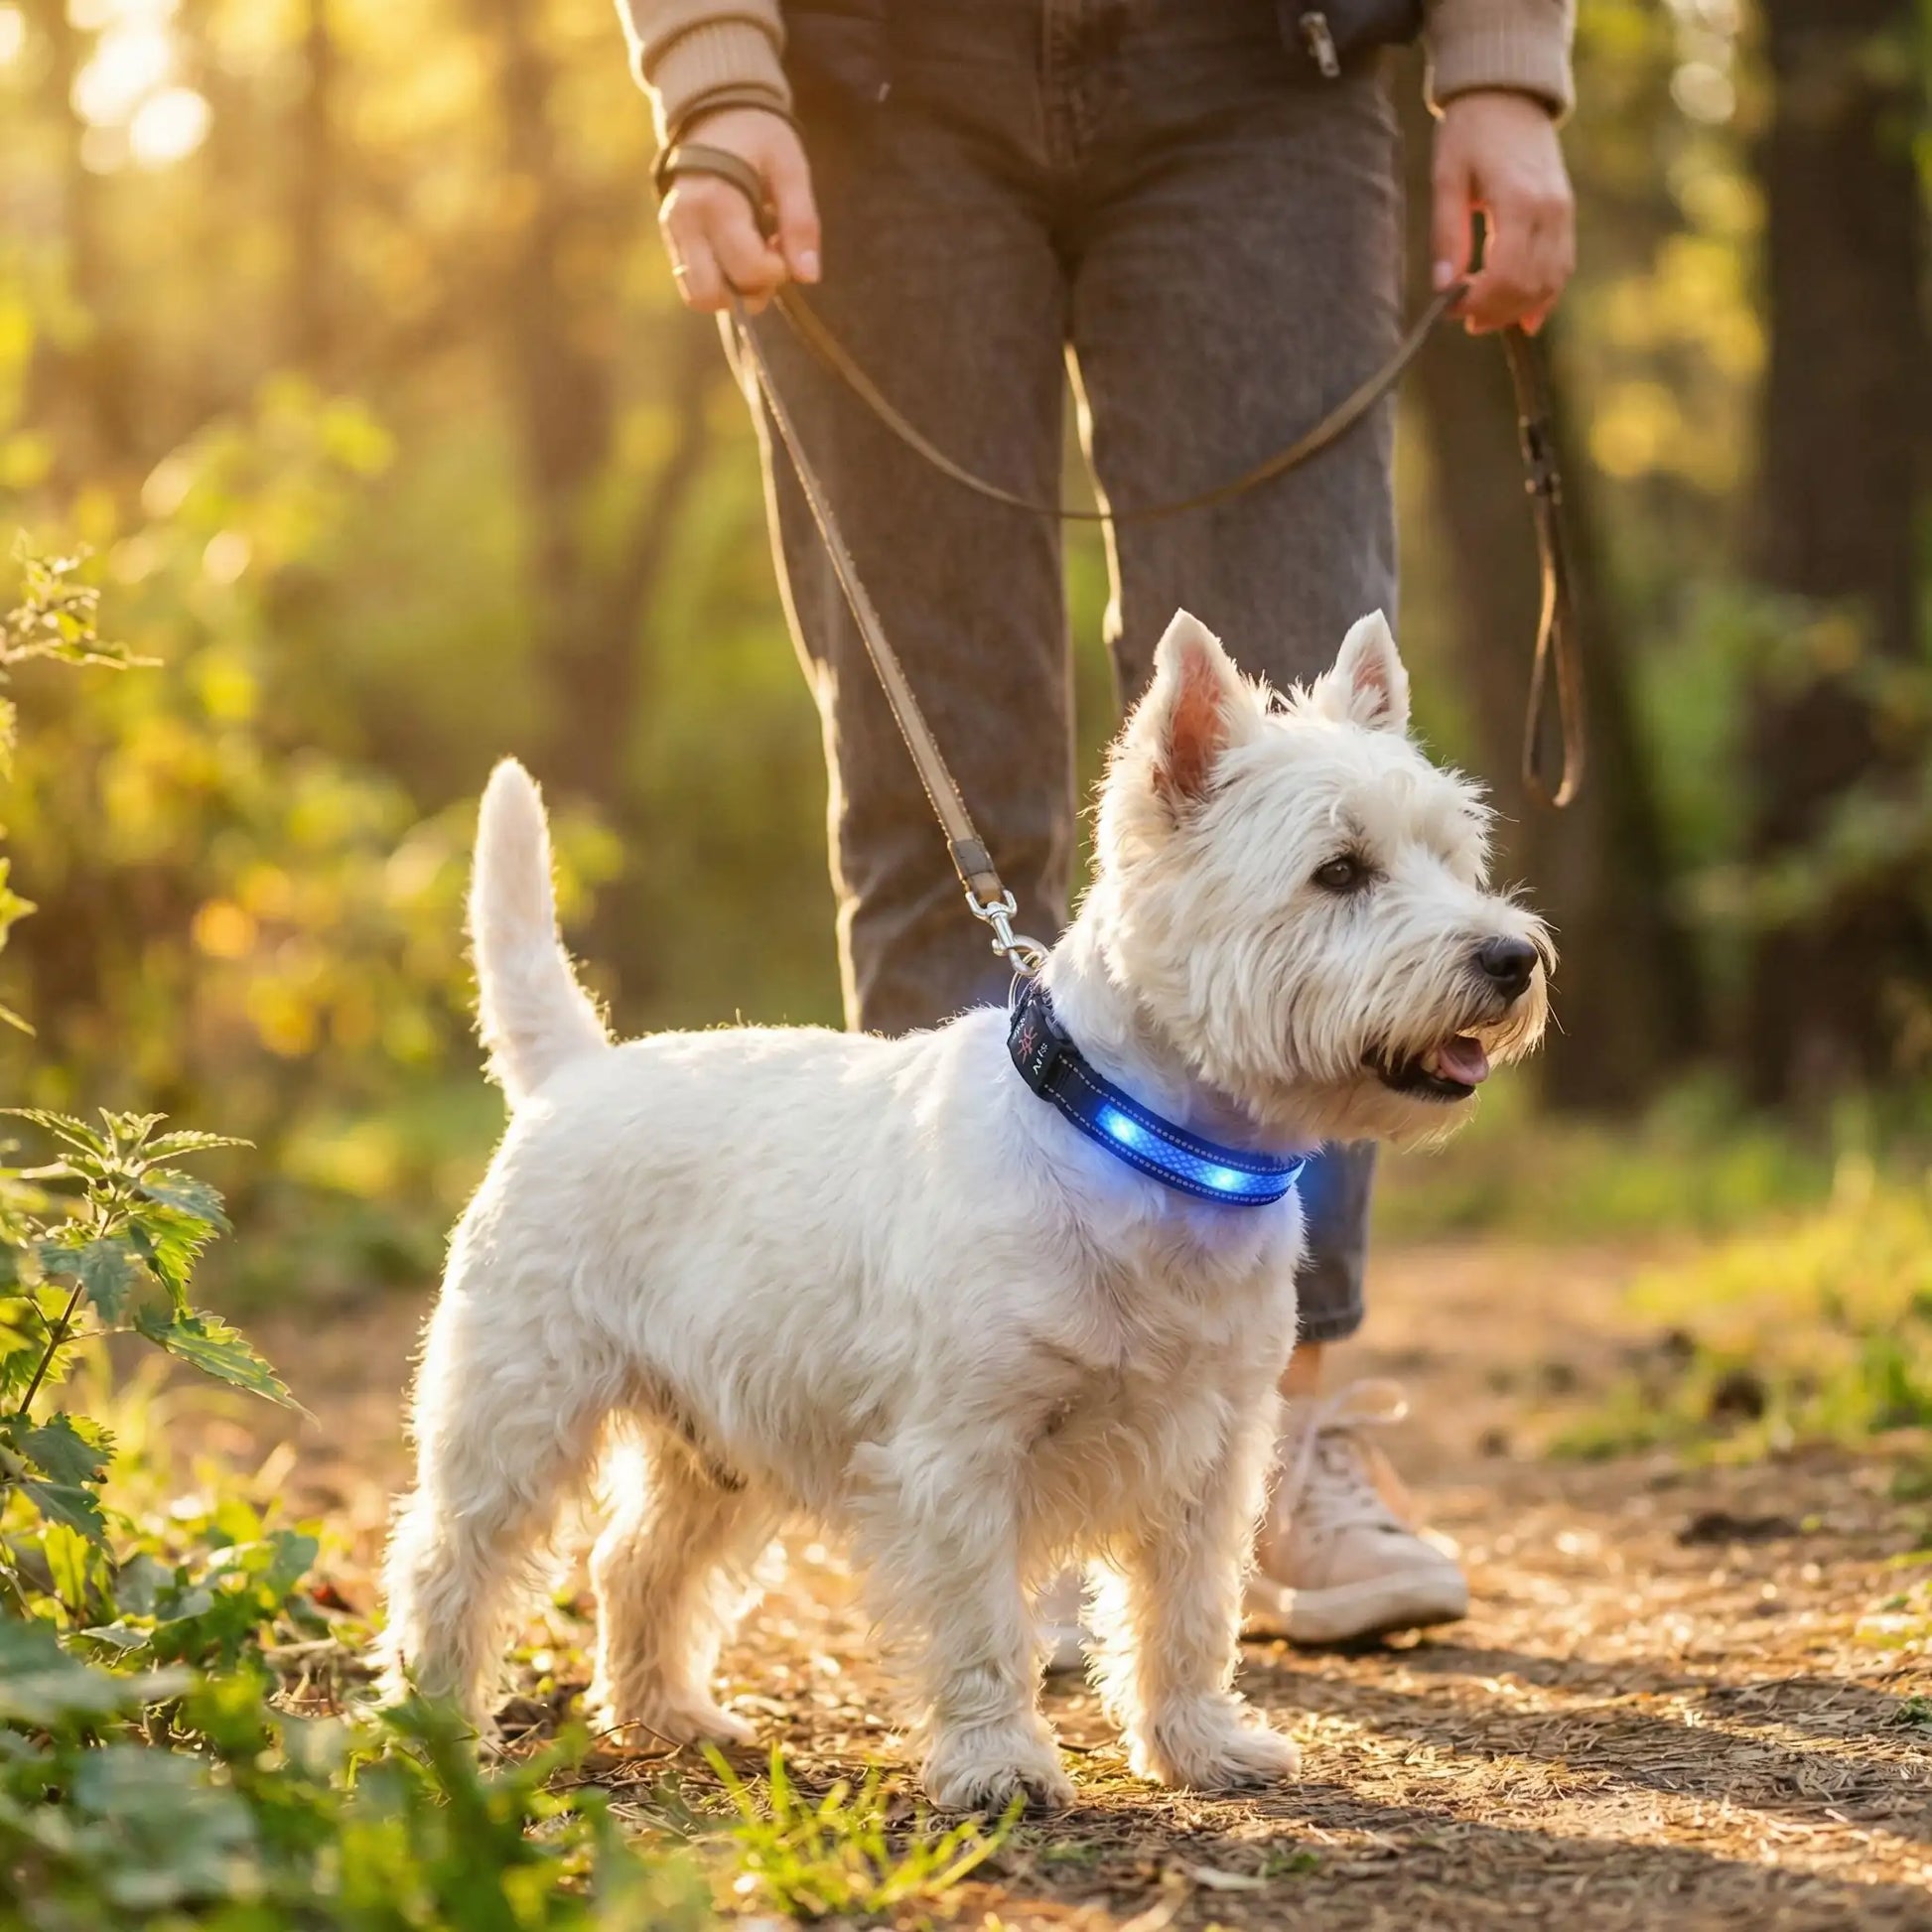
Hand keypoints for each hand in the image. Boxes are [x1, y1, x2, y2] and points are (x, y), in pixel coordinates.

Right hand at [658, 106, 820, 313]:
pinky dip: (718, 279)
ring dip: (731, 291)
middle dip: (747, 291)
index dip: (776, 272)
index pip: (746, 269)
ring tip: (751, 258)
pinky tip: (735, 252)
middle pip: (711, 294)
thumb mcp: (790, 169)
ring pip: (697, 295)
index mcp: (717, 201)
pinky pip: (691, 280)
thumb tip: (808, 277)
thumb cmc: (759, 137)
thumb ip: (801, 222)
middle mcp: (686, 220)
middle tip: (767, 262)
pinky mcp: (671, 236)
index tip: (783, 245)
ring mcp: (673, 230)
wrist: (716, 109)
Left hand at [1431, 91, 1574, 334]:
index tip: (1450, 308)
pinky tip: (1522, 316)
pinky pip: (1562, 267)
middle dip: (1495, 311)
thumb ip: (1446, 234)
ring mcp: (1564, 212)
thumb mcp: (1446, 178)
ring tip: (1484, 316)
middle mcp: (1551, 209)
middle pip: (1529, 284)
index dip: (1478, 301)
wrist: (1509, 95)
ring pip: (1550, 281)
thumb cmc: (1470, 132)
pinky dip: (1543, 296)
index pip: (1507, 272)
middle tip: (1463, 317)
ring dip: (1517, 308)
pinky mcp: (1566, 215)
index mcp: (1520, 198)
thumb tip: (1443, 288)